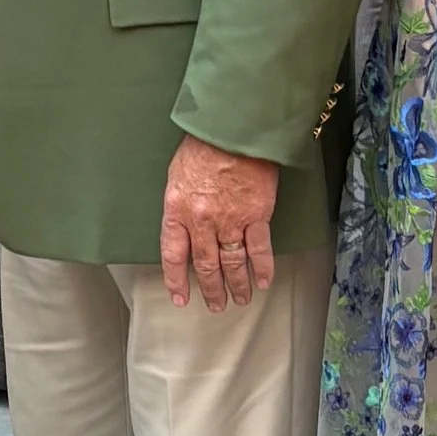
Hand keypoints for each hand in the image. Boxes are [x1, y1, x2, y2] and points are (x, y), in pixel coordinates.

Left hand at [160, 136, 278, 310]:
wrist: (234, 130)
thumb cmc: (204, 144)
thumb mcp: (176, 173)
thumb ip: (180, 202)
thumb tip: (183, 222)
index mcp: (177, 210)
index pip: (173, 255)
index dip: (176, 280)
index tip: (180, 298)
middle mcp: (202, 222)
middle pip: (205, 265)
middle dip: (210, 289)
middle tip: (215, 305)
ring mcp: (230, 220)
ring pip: (232, 263)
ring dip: (236, 285)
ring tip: (239, 299)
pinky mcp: (257, 215)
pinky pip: (258, 249)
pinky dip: (262, 268)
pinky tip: (263, 282)